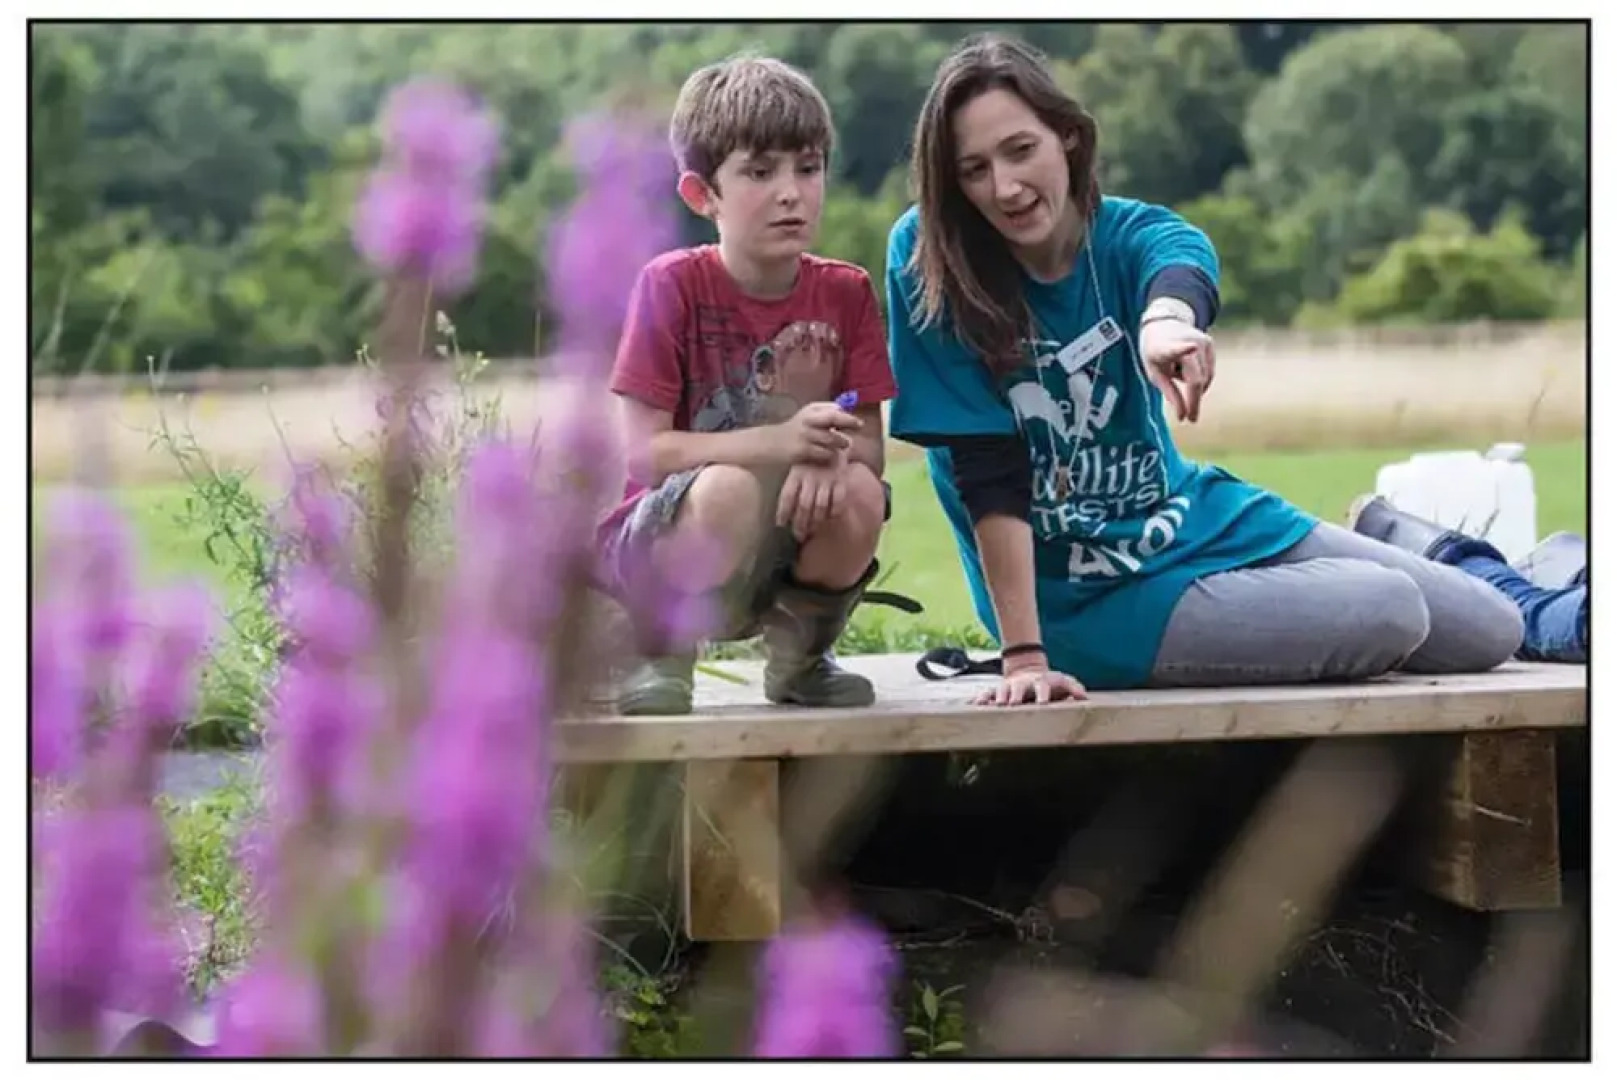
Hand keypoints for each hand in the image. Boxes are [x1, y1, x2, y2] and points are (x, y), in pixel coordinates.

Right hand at [772, 402, 860, 466]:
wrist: (770, 443)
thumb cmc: (793, 430)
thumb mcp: (806, 416)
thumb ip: (824, 411)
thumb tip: (843, 409)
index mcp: (810, 410)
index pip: (833, 409)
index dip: (848, 416)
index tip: (858, 423)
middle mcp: (808, 419)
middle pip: (833, 417)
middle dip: (848, 422)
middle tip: (858, 427)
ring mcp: (805, 435)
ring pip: (831, 438)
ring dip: (841, 442)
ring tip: (844, 445)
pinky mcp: (803, 450)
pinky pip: (824, 453)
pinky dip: (830, 454)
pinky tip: (831, 456)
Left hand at [777, 459, 846, 540]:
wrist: (833, 443)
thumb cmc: (810, 461)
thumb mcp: (796, 468)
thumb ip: (792, 487)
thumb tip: (781, 514)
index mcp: (796, 472)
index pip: (787, 495)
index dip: (783, 512)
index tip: (780, 525)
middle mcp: (810, 476)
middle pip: (804, 505)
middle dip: (800, 523)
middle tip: (798, 535)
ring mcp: (826, 478)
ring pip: (820, 505)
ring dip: (816, 520)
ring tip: (812, 530)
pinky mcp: (841, 480)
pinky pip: (838, 500)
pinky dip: (835, 511)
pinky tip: (830, 518)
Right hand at [973, 658, 1087, 706]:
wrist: (1028, 671)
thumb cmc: (1050, 683)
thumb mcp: (1063, 682)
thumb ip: (1074, 688)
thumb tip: (1084, 697)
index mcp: (1040, 682)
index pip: (1042, 687)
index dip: (1042, 694)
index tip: (1042, 704)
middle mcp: (1023, 684)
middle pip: (1018, 688)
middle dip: (1015, 695)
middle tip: (1013, 704)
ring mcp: (1009, 686)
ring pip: (1001, 690)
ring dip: (998, 697)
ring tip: (994, 706)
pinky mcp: (998, 690)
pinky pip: (988, 693)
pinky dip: (982, 698)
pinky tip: (976, 705)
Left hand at [1140, 316, 1215, 423]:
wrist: (1163, 322)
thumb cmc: (1155, 352)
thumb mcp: (1154, 373)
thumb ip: (1169, 393)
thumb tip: (1183, 417)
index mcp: (1165, 347)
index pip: (1175, 349)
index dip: (1182, 349)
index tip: (1191, 347)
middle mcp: (1187, 341)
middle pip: (1196, 378)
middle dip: (1194, 400)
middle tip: (1191, 418)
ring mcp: (1201, 341)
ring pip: (1205, 376)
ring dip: (1194, 385)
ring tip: (1176, 373)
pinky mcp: (1210, 343)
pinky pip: (1209, 371)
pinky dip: (1200, 377)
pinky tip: (1186, 369)